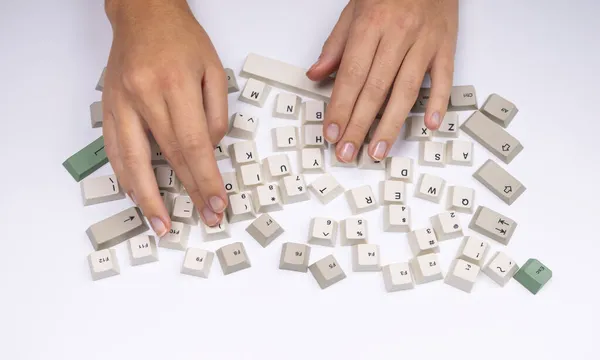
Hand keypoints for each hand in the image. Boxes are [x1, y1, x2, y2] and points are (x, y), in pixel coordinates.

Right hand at [102, 0, 228, 234]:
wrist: (143, 14)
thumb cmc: (181, 39)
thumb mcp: (213, 69)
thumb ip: (216, 113)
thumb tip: (209, 151)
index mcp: (175, 84)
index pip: (194, 145)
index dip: (206, 179)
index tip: (217, 203)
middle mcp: (144, 95)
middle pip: (168, 157)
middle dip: (188, 193)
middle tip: (203, 218)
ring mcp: (121, 103)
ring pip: (133, 160)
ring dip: (148, 197)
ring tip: (160, 224)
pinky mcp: (109, 107)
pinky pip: (115, 150)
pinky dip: (126, 177)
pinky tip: (137, 195)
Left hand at [306, 0, 457, 162]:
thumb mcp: (354, 9)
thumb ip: (336, 45)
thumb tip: (316, 75)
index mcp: (371, 26)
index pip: (352, 76)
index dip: (340, 107)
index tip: (331, 132)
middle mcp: (398, 36)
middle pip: (376, 90)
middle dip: (359, 126)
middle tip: (348, 152)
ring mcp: (425, 42)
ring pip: (406, 91)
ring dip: (390, 125)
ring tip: (378, 151)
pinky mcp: (446, 46)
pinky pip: (445, 79)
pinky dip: (438, 102)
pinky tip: (430, 124)